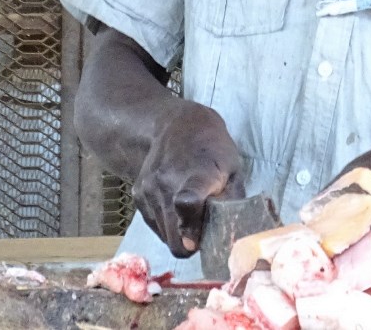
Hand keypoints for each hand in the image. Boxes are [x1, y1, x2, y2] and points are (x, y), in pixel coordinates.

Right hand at [131, 99, 242, 257]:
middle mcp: (167, 183)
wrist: (176, 124)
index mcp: (198, 175)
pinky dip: (167, 224)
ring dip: (178, 234)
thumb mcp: (233, 169)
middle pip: (173, 234)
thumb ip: (232, 201)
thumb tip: (232, 234)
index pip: (187, 203)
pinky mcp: (138, 195)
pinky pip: (155, 226)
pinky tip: (176, 205)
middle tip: (203, 230)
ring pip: (164, 236)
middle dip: (190, 244)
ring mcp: (149, 190)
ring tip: (192, 212)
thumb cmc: (213, 148)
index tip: (197, 241)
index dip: (191, 227)